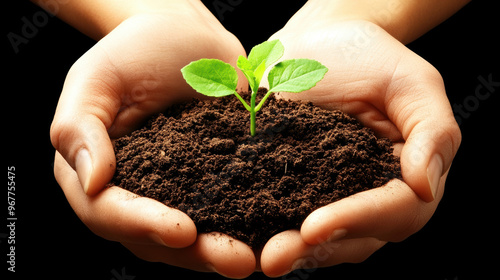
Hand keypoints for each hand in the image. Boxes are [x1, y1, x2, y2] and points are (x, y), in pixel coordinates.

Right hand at [51, 4, 254, 277]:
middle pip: (154, 237)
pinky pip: (223, 210)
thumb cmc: (135, 50)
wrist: (186, 37)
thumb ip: (79, 128)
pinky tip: (271, 233)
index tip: (181, 231)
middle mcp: (134, 192)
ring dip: (222, 250)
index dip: (143, 224)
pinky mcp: (211, 181)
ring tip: (255, 259)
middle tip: (235, 260)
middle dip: (194, 252)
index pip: (109, 212)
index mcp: (96, 173)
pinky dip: (244, 225)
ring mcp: (174, 191)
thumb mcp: (96, 78)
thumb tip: (92, 183)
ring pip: (192, 235)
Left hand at [258, 15, 460, 276]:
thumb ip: (432, 132)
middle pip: (352, 237)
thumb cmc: (371, 58)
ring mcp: (328, 195)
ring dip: (287, 250)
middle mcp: (368, 196)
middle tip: (274, 258)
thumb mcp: (413, 83)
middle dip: (313, 250)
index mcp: (405, 178)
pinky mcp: (292, 185)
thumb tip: (425, 187)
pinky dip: (263, 227)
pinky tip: (238, 234)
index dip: (356, 221)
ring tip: (254, 257)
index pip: (393, 212)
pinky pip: (281, 212)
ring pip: (316, 238)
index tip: (315, 226)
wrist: (319, 43)